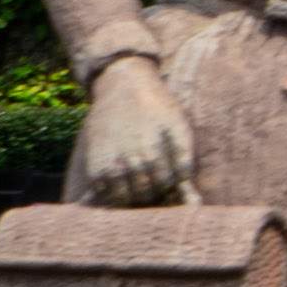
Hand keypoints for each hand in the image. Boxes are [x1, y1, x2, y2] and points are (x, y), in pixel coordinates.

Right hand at [69, 56, 192, 208]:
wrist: (122, 85)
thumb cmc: (156, 106)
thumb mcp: (178, 126)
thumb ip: (185, 161)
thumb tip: (192, 197)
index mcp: (153, 154)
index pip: (167, 186)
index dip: (172, 182)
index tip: (171, 172)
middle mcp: (129, 163)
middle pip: (146, 195)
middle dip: (155, 191)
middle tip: (155, 177)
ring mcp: (109, 167)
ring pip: (124, 200)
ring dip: (134, 195)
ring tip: (140, 178)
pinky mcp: (94, 168)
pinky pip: (104, 195)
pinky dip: (114, 194)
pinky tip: (123, 178)